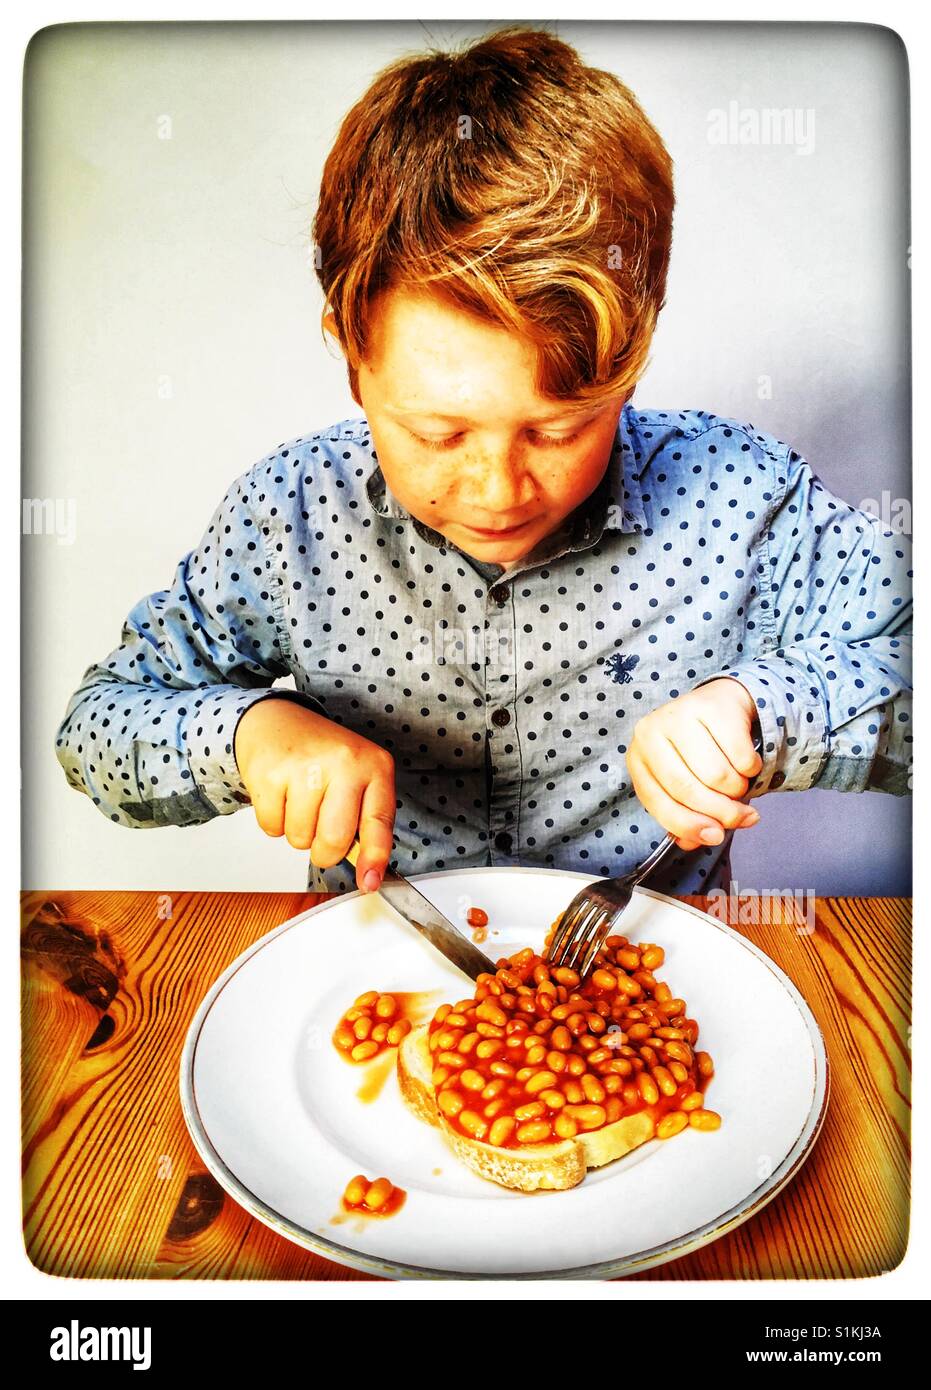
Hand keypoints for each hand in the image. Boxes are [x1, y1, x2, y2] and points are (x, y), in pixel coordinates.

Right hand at [234, 698, 395, 891]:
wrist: (276, 720)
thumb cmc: (322, 756)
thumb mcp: (357, 777)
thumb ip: (364, 819)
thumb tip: (366, 873)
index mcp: (375, 766)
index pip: (379, 821)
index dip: (374, 858)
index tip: (369, 883)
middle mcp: (344, 762)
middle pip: (335, 839)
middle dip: (325, 852)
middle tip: (321, 835)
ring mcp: (306, 766)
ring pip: (300, 838)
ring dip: (297, 833)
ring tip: (300, 801)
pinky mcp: (270, 773)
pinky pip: (272, 827)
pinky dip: (274, 822)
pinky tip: (281, 794)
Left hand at [626, 678, 763, 851]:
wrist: (721, 704)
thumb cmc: (698, 751)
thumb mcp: (683, 781)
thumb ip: (687, 815)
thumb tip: (704, 839)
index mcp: (637, 757)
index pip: (658, 802)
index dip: (688, 826)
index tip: (715, 837)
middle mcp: (650, 732)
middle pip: (688, 790)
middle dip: (721, 813)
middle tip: (743, 818)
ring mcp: (679, 715)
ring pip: (717, 776)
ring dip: (738, 789)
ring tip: (739, 783)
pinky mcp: (712, 706)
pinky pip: (740, 756)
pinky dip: (751, 769)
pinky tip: (747, 762)